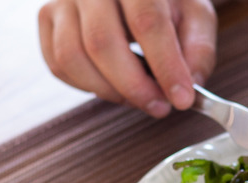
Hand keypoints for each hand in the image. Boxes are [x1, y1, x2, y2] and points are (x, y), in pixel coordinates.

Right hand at [39, 0, 217, 117]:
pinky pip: (59, 65)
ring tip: (141, 98)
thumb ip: (199, 49)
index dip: (166, 66)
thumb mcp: (195, 17)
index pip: (147, 22)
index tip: (182, 98)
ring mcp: (63, 1)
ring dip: (111, 92)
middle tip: (162, 107)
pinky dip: (89, 87)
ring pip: (72, 57)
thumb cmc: (165, 2)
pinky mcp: (48, 18)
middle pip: (102, 42)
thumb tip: (190, 86)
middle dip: (135, 87)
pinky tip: (116, 87)